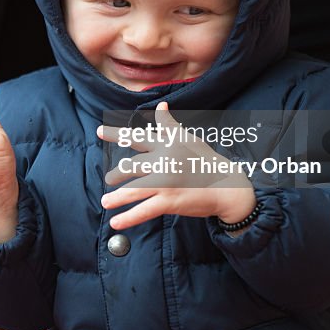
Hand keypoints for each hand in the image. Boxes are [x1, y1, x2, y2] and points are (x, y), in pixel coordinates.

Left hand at [98, 103, 254, 229]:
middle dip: (117, 173)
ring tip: (106, 201)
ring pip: (134, 189)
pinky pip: (144, 209)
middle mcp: (164, 161)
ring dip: (117, 197)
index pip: (138, 137)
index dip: (118, 134)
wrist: (229, 187)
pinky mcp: (170, 200)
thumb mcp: (188, 139)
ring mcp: (166, 181)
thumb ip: (169, 126)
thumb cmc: (207, 162)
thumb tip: (161, 107)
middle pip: (132, 165)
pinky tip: (116, 222)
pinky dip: (129, 217)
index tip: (100, 131)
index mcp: (168, 144)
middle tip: (108, 178)